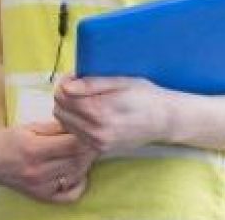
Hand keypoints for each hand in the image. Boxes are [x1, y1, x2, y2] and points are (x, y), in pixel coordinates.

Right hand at [0, 120, 95, 203]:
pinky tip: (77, 172)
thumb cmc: (10, 139)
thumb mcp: (30, 126)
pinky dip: (79, 184)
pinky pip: (70, 196)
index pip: (73, 144)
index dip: (87, 136)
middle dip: (89, 149)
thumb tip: (83, 126)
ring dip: (85, 163)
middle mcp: (37, 171)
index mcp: (33, 148)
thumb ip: (56, 126)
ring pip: (76, 175)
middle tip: (91, 140)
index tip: (90, 130)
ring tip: (84, 152)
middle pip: (77, 160)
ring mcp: (40, 186)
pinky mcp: (41, 196)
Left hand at [53, 77, 178, 153]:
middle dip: (64, 96)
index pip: (63, 96)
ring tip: (85, 99)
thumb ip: (92, 84)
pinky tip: (91, 113)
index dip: (65, 82)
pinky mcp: (100, 149)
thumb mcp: (122, 81)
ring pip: (64, 123)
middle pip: (59, 110)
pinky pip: (75, 133)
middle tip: (78, 86)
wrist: (165, 121)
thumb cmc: (145, 96)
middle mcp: (96, 131)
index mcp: (100, 111)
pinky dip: (76, 121)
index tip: (75, 76)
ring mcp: (98, 143)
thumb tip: (66, 86)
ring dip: (68, 109)